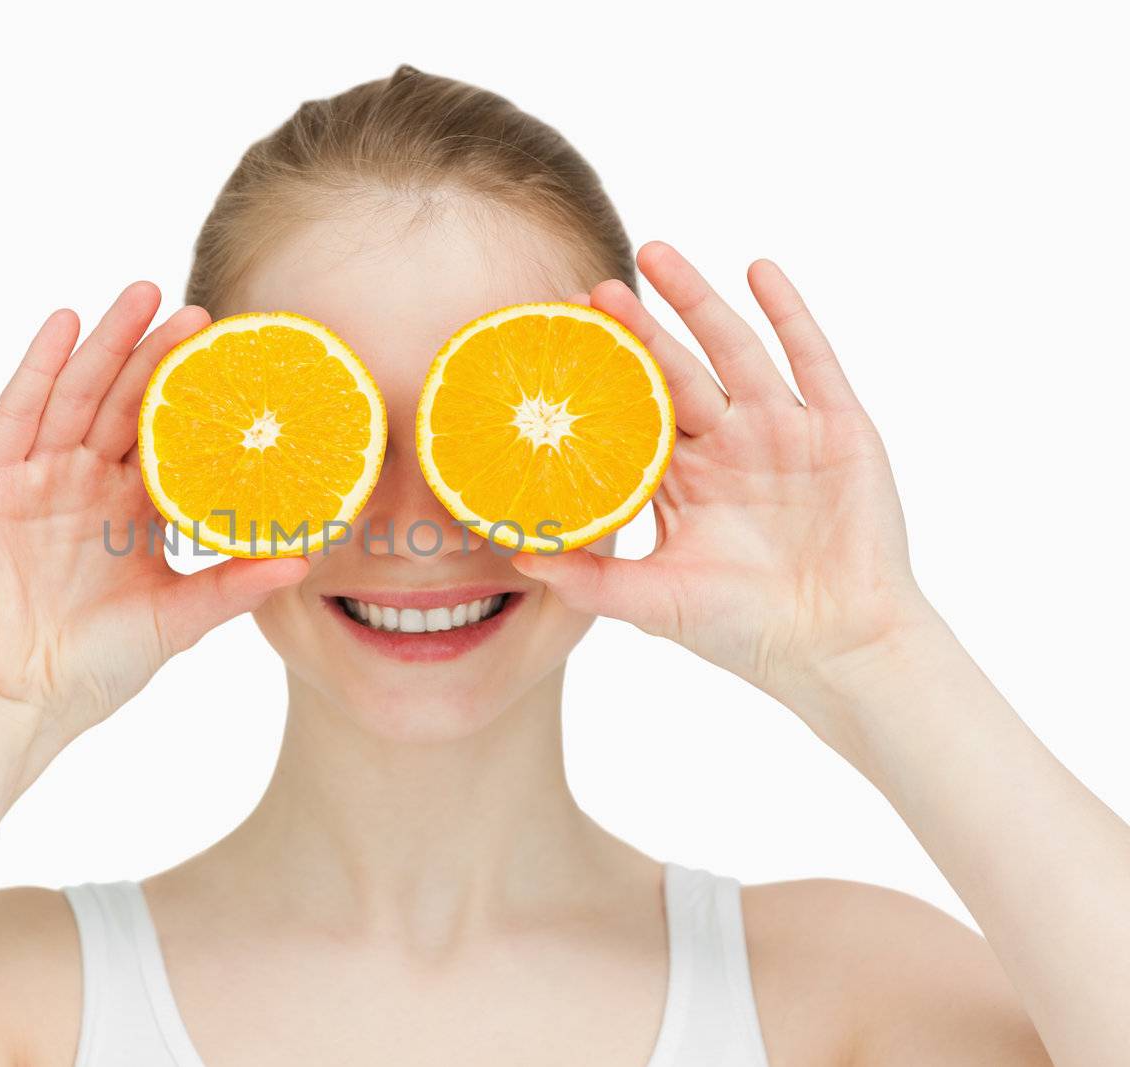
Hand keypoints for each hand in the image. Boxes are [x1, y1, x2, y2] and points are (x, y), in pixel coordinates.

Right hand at [0, 282, 306, 790]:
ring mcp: (36, 478)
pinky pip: (18, 412)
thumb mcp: (176, 621)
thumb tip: (304, 559)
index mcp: (130, 511)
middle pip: (126, 403)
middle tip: (199, 311)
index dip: (198, 399)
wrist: (17, 699)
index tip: (237, 359)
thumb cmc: (94, 668)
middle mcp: (85, 484)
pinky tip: (65, 323)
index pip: (169, 439)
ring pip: (77, 394)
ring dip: (107, 341)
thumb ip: (232, 585)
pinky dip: (40, 366)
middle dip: (158, 354)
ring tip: (143, 294)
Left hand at [515, 241, 940, 717]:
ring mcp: (782, 430)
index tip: (557, 342)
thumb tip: (516, 557)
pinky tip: (758, 270)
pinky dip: (788, 312)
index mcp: (683, 481)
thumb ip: (589, 579)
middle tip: (594, 288)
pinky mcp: (837, 427)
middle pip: (675, 371)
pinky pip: (810, 358)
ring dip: (697, 300)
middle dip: (637, 329)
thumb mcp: (655, 603)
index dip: (599, 379)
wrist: (836, 646)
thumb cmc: (744, 630)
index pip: (632, 414)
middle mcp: (727, 446)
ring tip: (656, 253)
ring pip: (733, 349)